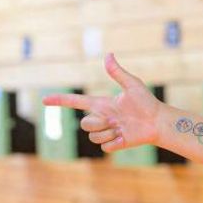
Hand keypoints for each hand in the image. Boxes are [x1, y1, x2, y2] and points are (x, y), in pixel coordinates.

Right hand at [41, 53, 160, 152]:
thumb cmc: (147, 102)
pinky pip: (104, 147)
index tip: (44, 100)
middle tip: (115, 121)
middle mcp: (102, 118)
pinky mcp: (115, 143)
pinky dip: (115, 143)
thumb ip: (118, 73)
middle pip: (84, 124)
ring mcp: (108, 131)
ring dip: (108, 133)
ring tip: (123, 129)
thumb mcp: (132, 86)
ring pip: (93, 137)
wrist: (158, 122)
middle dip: (97, 123)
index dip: (60, 100)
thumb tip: (109, 55)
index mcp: (102, 104)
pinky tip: (126, 138)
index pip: (76, 102)